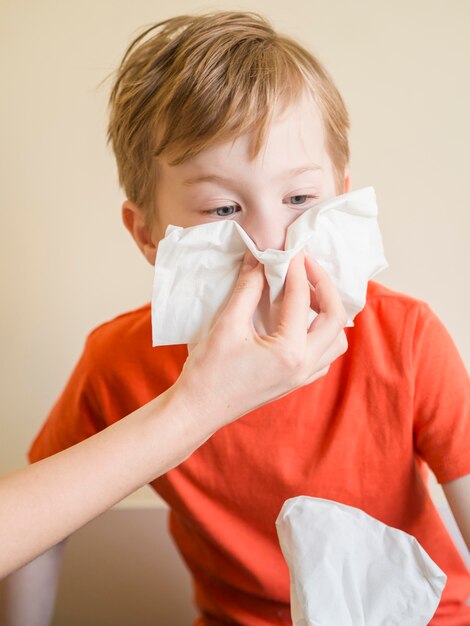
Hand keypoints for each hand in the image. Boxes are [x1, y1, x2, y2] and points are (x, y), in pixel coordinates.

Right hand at [174, 251, 347, 430]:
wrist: (198, 410)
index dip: (296, 269)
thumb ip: (247, 289)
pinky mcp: (295, 382)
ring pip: (336, 340)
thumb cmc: (208, 372)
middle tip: (305, 266)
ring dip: (328, 313)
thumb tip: (259, 260)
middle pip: (335, 318)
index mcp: (289, 351)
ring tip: (306, 293)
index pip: (300, 299)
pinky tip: (300, 322)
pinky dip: (321, 334)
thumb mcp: (227, 325)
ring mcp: (302, 377)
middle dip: (324, 286)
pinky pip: (323, 356)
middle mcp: (304, 365)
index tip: (290, 250)